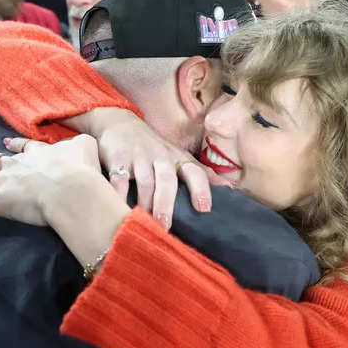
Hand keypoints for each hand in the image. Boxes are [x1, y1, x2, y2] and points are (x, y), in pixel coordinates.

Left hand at [0, 135, 102, 232]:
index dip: (14, 147)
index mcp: (37, 154)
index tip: (7, 144)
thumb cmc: (81, 169)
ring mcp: (6, 184)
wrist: (71, 187)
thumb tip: (81, 143)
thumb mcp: (86, 147)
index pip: (22, 149)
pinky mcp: (0, 204)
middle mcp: (17, 166)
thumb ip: (81, 143)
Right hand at [64, 108, 229, 229]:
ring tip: (144, 223)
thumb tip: (230, 190)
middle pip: (167, 180)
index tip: (204, 208)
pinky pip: (118, 179)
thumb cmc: (153, 148)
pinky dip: (119, 194)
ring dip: (146, 203)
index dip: (201, 189)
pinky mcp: (117, 158)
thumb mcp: (178, 157)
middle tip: (165, 225)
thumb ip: (201, 174)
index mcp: (178, 159)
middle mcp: (160, 157)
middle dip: (166, 203)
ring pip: (145, 182)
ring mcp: (138, 157)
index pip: (195, 172)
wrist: (119, 122)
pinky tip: (119, 208)